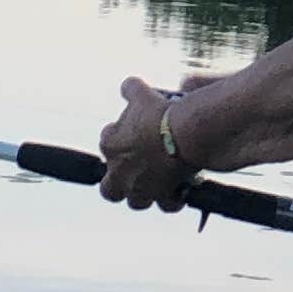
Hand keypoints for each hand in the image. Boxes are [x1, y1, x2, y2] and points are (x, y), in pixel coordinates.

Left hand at [99, 76, 192, 208]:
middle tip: (133, 171)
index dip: (119, 137)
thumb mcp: (141, 94)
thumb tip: (127, 86)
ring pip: (136, 201)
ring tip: (156, 183)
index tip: (133, 132)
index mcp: (110, 145)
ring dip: (144, 193)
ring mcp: (141, 188)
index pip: (107, 142)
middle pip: (110, 188)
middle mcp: (120, 173)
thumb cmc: (161, 113)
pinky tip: (179, 192)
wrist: (186, 132)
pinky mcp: (163, 196)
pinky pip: (167, 205)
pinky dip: (173, 200)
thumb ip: (130, 89)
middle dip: (118, 182)